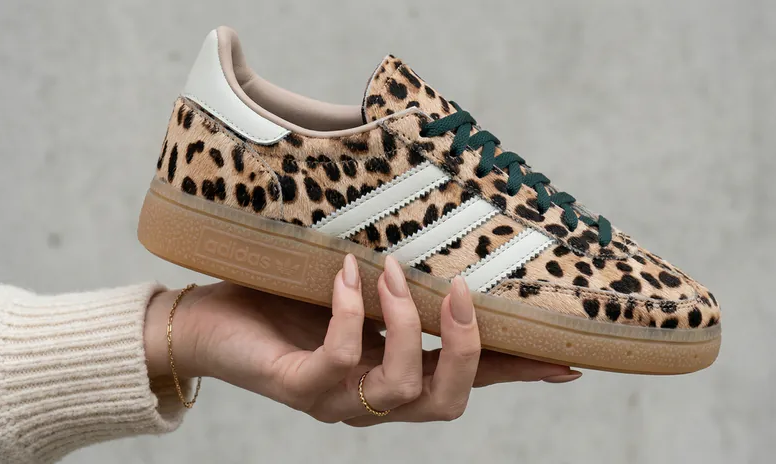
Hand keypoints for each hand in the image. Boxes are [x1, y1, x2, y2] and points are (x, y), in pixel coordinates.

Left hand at [144, 255, 580, 423]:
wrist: (207, 322)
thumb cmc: (281, 302)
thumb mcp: (355, 290)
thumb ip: (398, 285)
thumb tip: (440, 247)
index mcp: (395, 375)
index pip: (467, 380)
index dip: (518, 373)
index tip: (568, 362)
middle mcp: (374, 399)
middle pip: (448, 401)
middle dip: (467, 346)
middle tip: (462, 290)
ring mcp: (337, 401)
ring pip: (403, 385)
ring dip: (408, 321)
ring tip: (394, 271)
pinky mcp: (298, 388)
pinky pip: (341, 360)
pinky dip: (353, 311)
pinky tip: (346, 274)